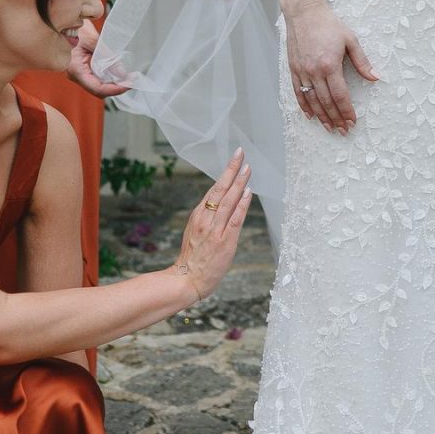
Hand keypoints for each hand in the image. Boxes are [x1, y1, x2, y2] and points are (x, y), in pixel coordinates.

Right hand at [68, 19, 132, 99]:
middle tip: (131, 80)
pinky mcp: (84, 69)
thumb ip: (106, 55)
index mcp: (76, 69)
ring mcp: (80, 73)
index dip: (114, 89)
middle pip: (99, 90)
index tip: (127, 85)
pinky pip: (98, 78)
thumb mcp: (92, 39)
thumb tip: (121, 72)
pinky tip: (119, 71)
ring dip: (114, 82)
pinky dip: (109, 76)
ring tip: (128, 76)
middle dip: (116, 87)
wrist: (67, 21)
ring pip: (99, 85)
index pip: (97, 88)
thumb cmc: (75, 29)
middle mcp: (76, 75)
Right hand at [175, 149, 251, 301]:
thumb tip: (221, 203)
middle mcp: (205, 219)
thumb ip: (207, 218)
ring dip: (239, 183)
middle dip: (231, 170)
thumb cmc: (193, 259)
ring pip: (228, 201)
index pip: (214, 189)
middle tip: (241, 153)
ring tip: (247, 168)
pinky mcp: (224, 241)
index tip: (234, 158)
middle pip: (220, 189)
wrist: (186, 280)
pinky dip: (242, 205)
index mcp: (198, 216)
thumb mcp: (195, 233)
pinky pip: (234, 219)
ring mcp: (215, 230)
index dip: (225, 173)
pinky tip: (248, 193)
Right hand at [286, 0, 378, 133]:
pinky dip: (304, 106)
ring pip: (312, 101)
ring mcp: (303, 71)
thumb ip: (362, 62)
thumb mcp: (350, 40)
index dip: (347, 111)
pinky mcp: (294, 69)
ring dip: (322, 116)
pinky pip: (298, 92)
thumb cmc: (328, 24)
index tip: (352, 121)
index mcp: (330, 65)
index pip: (340, 96)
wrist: (304, 12)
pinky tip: (310, 115)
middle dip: (336, 118)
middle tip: (343, 130)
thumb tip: (375, 77)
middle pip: (326, 102)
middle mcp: (315, 72)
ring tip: (329, 127)